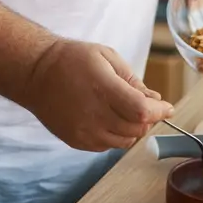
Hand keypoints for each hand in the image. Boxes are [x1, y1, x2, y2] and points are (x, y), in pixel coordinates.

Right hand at [18, 39, 173, 151]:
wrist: (35, 73)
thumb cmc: (72, 59)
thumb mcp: (106, 57)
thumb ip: (132, 80)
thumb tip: (154, 99)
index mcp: (103, 88)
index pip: (142, 110)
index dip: (160, 111)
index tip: (167, 107)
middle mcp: (94, 114)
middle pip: (137, 129)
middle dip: (148, 119)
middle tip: (146, 105)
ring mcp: (84, 131)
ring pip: (124, 141)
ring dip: (133, 128)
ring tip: (124, 110)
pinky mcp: (77, 141)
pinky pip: (107, 146)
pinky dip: (115, 134)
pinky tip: (107, 118)